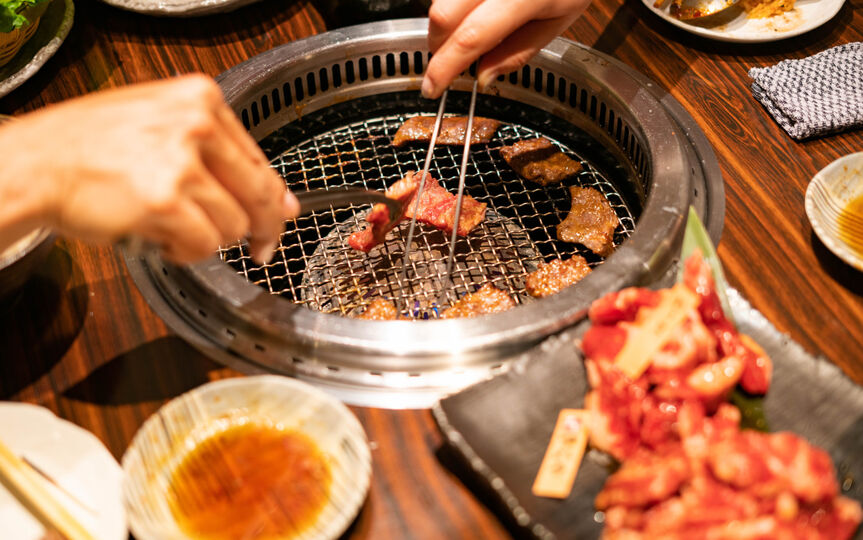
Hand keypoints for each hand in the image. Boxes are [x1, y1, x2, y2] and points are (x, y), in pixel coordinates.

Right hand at [0, 75, 297, 263]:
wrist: (36, 163)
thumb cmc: (91, 146)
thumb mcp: (162, 127)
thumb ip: (223, 157)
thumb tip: (283, 203)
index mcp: (201, 99)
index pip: (259, 158)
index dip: (273, 197)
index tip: (280, 216)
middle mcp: (197, 125)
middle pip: (259, 194)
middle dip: (264, 229)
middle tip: (261, 247)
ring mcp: (182, 164)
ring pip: (232, 225)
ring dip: (208, 238)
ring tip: (173, 226)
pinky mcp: (166, 202)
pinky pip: (204, 245)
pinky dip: (188, 253)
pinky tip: (163, 239)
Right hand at [422, 0, 591, 98]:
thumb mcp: (559, 20)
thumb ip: (518, 52)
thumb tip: (483, 77)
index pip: (471, 38)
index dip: (445, 68)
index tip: (433, 87)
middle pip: (442, 15)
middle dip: (439, 46)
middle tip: (450, 61)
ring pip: (440, 0)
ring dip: (445, 23)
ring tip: (469, 30)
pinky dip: (453, 6)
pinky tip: (473, 11)